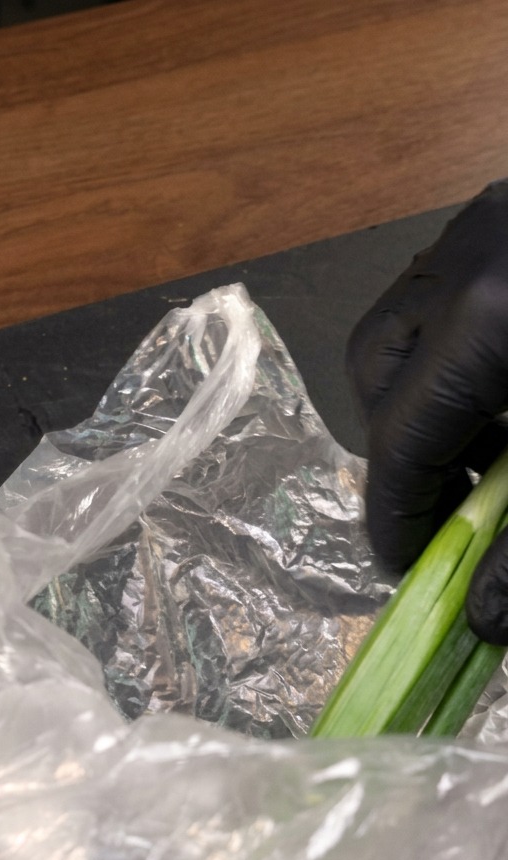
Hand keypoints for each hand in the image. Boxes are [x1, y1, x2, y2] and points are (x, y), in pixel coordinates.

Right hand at [346, 180, 507, 643]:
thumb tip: (484, 622)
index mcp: (490, 315)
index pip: (404, 438)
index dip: (400, 517)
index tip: (410, 566)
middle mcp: (470, 254)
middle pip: (379, 370)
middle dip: (402, 448)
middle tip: (445, 502)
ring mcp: (488, 221)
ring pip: (405, 325)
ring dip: (427, 396)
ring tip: (486, 447)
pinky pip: (446, 291)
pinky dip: (458, 350)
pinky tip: (506, 388)